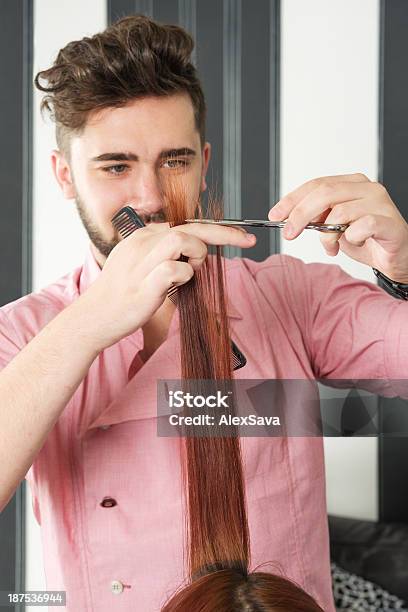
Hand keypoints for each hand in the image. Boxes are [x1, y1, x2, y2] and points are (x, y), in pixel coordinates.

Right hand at [78, 222, 255, 350]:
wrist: (93, 317)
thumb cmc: (122, 295)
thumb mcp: (142, 266)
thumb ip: (167, 255)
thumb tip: (197, 253)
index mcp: (143, 236)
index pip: (186, 223)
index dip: (217, 228)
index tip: (241, 236)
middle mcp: (143, 243)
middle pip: (190, 227)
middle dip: (225, 233)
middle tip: (248, 240)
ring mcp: (142, 262)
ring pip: (183, 239)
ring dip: (197, 254)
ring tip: (192, 270)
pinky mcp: (144, 283)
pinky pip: (175, 269)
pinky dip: (185, 276)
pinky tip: (177, 285)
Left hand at [268, 173, 407, 281]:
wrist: (394, 258)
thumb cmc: (365, 240)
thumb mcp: (333, 227)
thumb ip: (316, 218)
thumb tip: (288, 218)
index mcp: (352, 184)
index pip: (316, 184)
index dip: (293, 199)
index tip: (275, 215)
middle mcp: (367, 188)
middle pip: (325, 194)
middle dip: (300, 214)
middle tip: (289, 234)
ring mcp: (380, 203)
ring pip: (340, 212)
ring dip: (328, 235)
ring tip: (331, 247)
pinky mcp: (390, 222)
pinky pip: (361, 227)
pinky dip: (350, 238)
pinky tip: (353, 244)